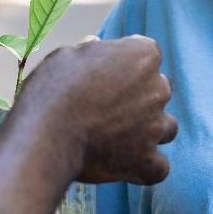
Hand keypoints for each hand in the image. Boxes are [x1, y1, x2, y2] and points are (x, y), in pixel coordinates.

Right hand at [19, 34, 176, 184]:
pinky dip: (146, 168)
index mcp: (143, 55)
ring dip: (149, 132)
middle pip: (158, 91)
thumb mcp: (66, 56)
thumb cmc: (52, 89)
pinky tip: (125, 167)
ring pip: (166, 128)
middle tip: (105, 110)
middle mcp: (158, 88)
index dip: (126, 66)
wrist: (46, 134)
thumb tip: (96, 45)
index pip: (147, 55)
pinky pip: (158, 167)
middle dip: (139, 99)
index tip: (107, 76)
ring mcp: (157, 126)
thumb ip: (90, 51)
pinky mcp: (148, 161)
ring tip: (118, 140)